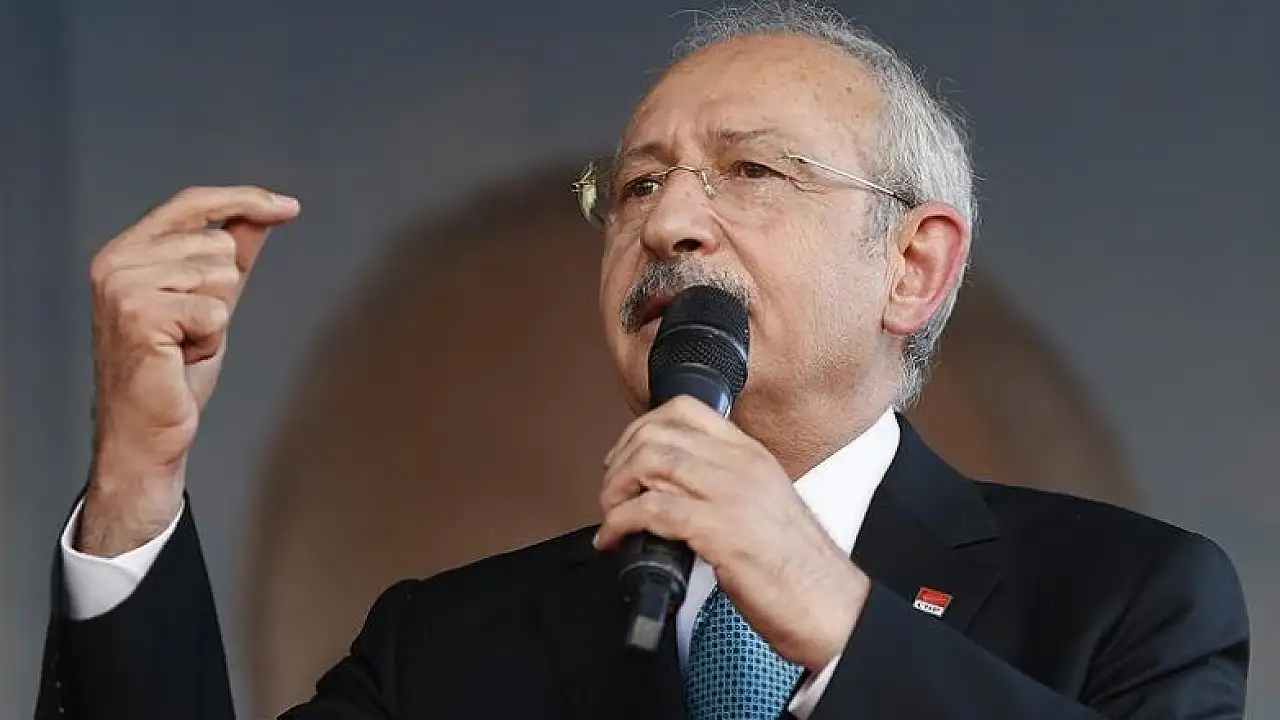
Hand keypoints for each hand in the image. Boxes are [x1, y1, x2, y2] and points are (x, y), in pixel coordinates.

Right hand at [80, 186, 299, 556]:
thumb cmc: (174, 369)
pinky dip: (210, 340)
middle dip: (222, 292)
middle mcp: (117, 260)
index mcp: (128, 250)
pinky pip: (215, 312)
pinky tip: (182, 357)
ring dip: (215, 318)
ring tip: (184, 344)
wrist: (148, 429)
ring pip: (219, 276)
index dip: (244, 200)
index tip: (290, 208)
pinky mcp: (139, 315)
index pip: (193, 203)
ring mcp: (123, 286)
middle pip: (218, 243)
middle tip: (191, 330)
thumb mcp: (211, 302)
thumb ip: (231, 256)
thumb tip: (263, 215)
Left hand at [594, 396, 870, 670]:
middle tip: (611, 491)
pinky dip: (620, 523)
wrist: (830, 606)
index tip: (625, 457)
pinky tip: (615, 539)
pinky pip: (651, 509)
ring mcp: (730, 494)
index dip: (641, 429)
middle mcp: (741, 465)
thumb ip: (726, 485)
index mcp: (752, 455)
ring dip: (615, 490)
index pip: (686, 410)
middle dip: (619, 461)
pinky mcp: (719, 530)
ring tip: (611, 515)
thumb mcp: (765, 504)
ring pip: (649, 463)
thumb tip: (674, 490)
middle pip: (657, 433)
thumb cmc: (798, 569)